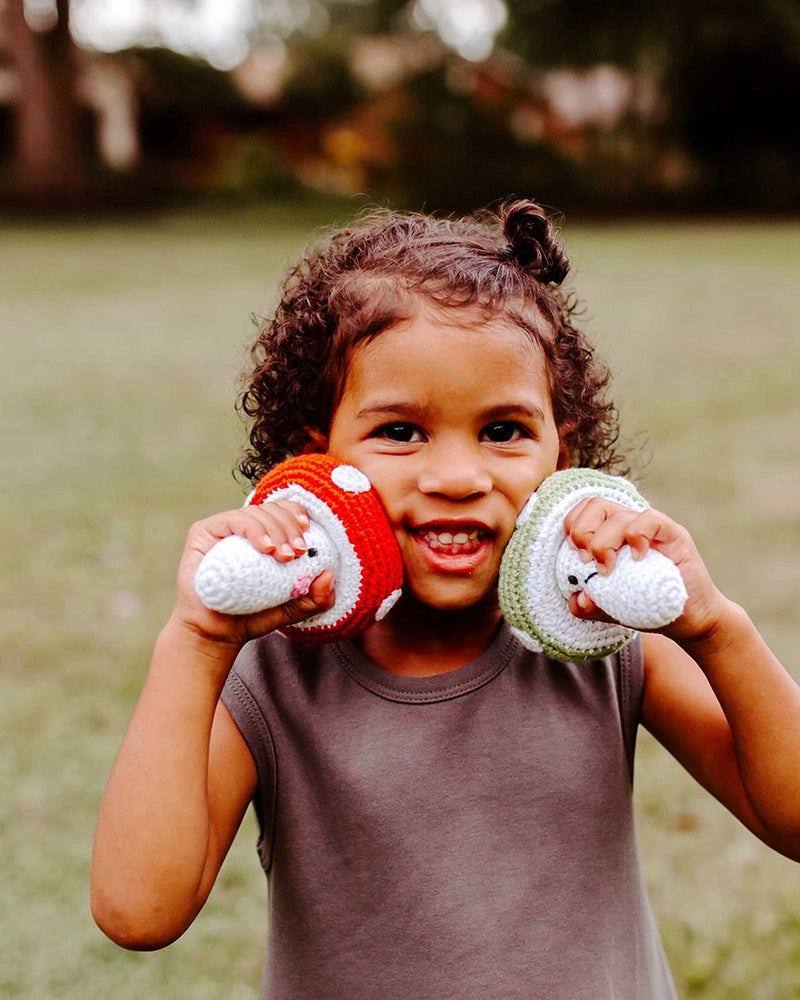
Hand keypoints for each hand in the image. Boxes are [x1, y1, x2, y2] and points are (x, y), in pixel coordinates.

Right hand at [171, 500, 335, 646]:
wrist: (218, 634)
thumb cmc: (253, 616)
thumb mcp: (294, 607)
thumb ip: (316, 597)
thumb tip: (329, 575)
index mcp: (265, 536)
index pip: (284, 511)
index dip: (298, 515)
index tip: (308, 535)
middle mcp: (244, 528)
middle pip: (273, 509)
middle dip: (290, 527)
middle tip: (297, 553)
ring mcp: (223, 528)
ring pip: (256, 512)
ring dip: (276, 530)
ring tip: (283, 556)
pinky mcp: (204, 532)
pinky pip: (234, 519)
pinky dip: (254, 529)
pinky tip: (266, 548)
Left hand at [562, 497, 726, 643]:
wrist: (689, 621)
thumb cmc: (649, 607)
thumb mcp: (610, 607)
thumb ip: (589, 604)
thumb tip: (576, 598)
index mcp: (611, 534)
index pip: (584, 511)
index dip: (573, 526)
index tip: (573, 555)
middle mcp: (630, 525)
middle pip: (596, 504)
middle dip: (582, 531)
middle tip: (586, 561)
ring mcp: (653, 529)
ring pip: (619, 514)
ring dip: (603, 542)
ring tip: (607, 570)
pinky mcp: (674, 536)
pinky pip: (651, 520)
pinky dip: (636, 536)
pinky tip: (636, 558)